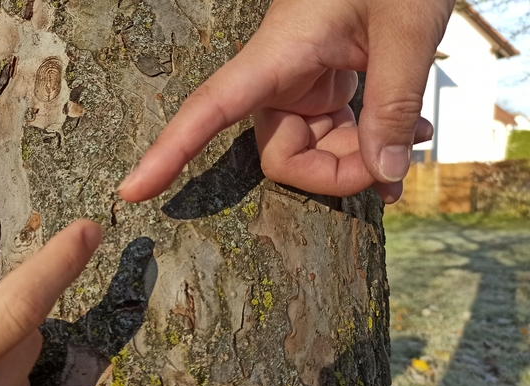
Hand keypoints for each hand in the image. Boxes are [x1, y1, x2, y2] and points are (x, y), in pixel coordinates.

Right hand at [118, 0, 453, 202]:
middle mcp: (279, 75)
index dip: (169, 152)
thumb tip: (384, 175)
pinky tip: (409, 137)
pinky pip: (331, 134)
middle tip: (391, 169)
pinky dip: (367, 144)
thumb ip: (394, 105)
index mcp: (278, 54)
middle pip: (280, 154)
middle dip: (333, 174)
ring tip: (415, 143)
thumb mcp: (406, 31)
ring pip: (309, 150)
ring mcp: (301, 84)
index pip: (210, 109)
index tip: (132, 191)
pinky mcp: (322, 86)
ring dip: (357, 160)